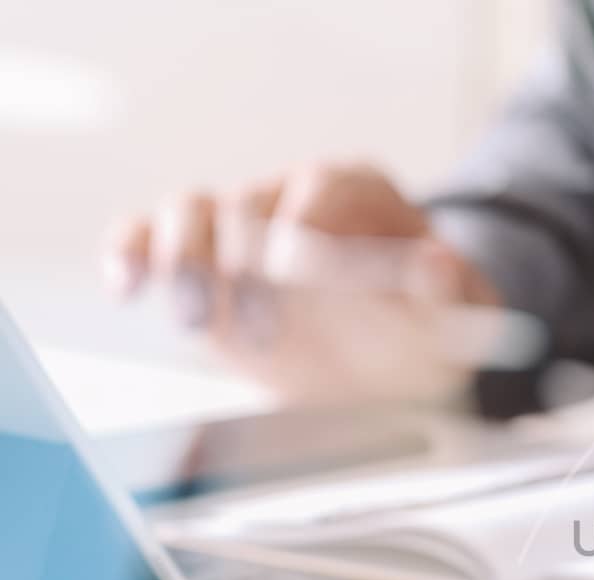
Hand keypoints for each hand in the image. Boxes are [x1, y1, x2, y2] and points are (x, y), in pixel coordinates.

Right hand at [102, 163, 500, 402]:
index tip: (296, 271)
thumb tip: (437, 265)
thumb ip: (445, 292)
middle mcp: (292, 197)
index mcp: (359, 193)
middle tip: (263, 329)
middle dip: (248, 266)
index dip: (306, 225)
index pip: (324, 187)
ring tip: (194, 320)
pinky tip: (128, 290)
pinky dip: (130, 255)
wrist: (390, 365)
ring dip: (183, 260)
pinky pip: (146, 237)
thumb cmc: (424, 328)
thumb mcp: (452, 317)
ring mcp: (240, 228)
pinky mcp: (200, 263)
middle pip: (250, 202)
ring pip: (191, 211)